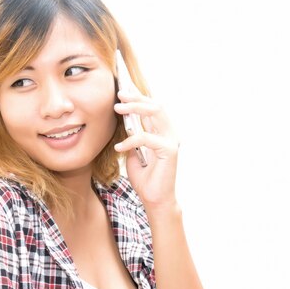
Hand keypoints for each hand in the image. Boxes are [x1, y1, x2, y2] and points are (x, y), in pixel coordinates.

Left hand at [114, 89, 179, 210]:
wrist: (154, 200)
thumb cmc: (145, 178)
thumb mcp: (133, 153)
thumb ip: (132, 137)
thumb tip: (124, 122)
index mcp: (162, 132)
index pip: (151, 107)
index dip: (138, 96)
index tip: (122, 89)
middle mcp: (169, 133)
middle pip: (155, 105)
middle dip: (136, 97)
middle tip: (119, 94)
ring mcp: (171, 140)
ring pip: (154, 113)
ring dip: (135, 108)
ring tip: (118, 108)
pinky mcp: (169, 150)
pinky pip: (147, 138)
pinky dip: (131, 140)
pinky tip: (119, 147)